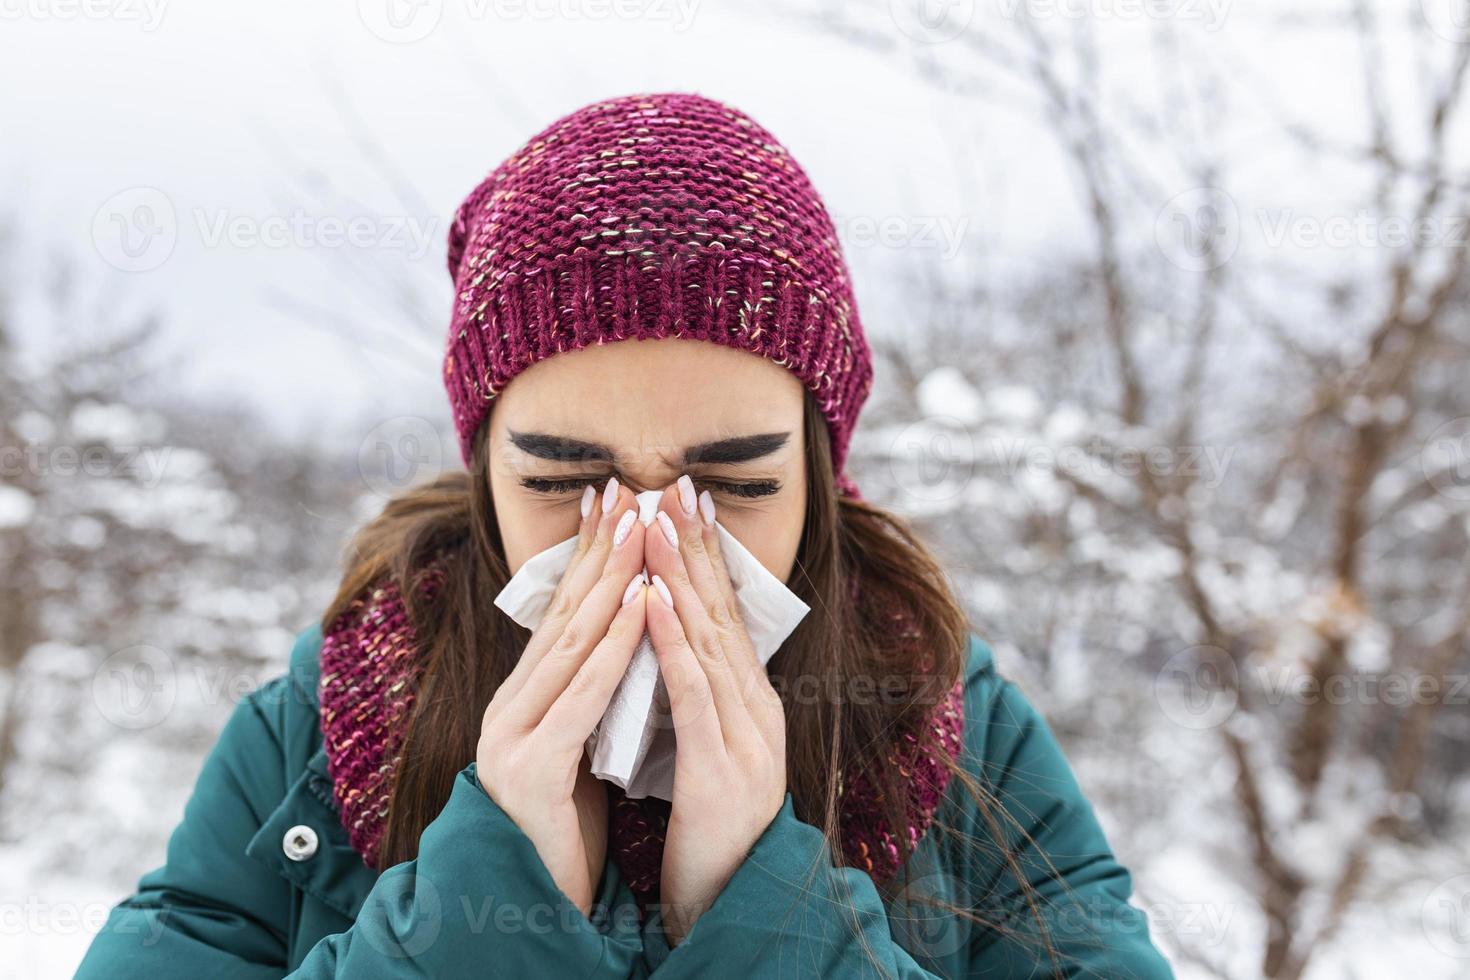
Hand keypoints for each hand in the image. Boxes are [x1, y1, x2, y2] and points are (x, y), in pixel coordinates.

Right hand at [477, 478, 649, 915]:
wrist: (530, 902)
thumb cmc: (563, 828)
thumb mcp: (577, 748)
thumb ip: (586, 698)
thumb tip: (620, 644)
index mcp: (524, 700)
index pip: (561, 616)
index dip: (588, 558)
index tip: (611, 503)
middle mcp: (511, 706)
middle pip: (563, 615)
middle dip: (598, 551)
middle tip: (625, 490)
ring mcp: (513, 734)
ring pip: (572, 643)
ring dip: (611, 580)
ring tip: (640, 528)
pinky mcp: (531, 766)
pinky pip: (583, 694)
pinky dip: (616, 645)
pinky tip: (643, 605)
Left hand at [642, 476, 786, 944]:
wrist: (732, 902)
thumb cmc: (710, 829)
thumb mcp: (707, 750)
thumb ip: (697, 698)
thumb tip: (671, 644)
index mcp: (749, 702)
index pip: (724, 615)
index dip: (704, 557)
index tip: (684, 504)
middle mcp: (756, 708)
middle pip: (723, 613)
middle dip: (697, 548)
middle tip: (677, 487)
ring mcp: (746, 735)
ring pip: (710, 640)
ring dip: (682, 578)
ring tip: (660, 524)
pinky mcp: (724, 767)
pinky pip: (694, 693)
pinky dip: (674, 642)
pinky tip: (654, 603)